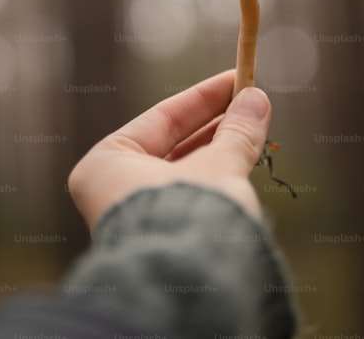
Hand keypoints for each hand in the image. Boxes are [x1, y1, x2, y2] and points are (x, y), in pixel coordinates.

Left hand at [68, 70, 271, 234]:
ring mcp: (134, 217)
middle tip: (252, 103)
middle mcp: (112, 189)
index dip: (205, 97)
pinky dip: (215, 179)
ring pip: (184, 172)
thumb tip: (257, 100)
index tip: (238, 79)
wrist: (184, 285)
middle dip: (217, 125)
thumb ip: (237, 132)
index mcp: (106, 163)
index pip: (162, 117)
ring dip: (221, 151)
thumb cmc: (187, 217)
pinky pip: (188, 197)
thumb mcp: (218, 165)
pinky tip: (244, 164)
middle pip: (174, 144)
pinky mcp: (157, 240)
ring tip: (256, 130)